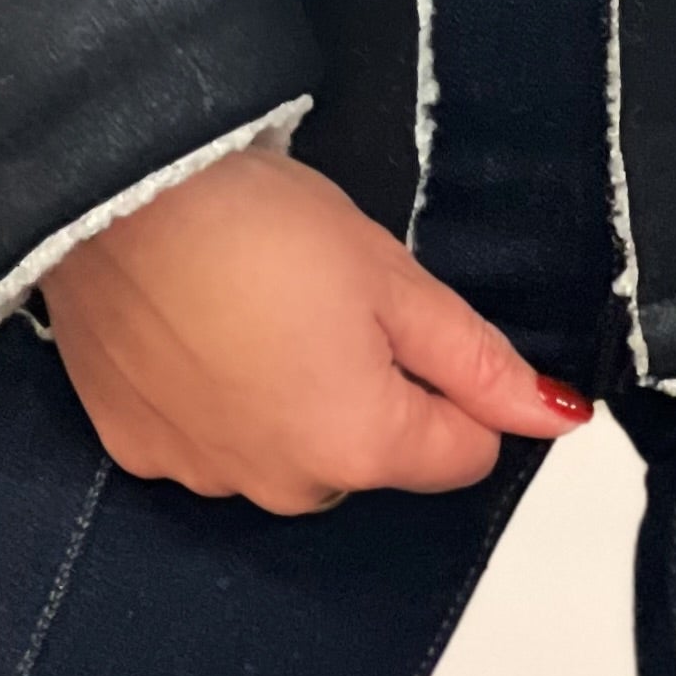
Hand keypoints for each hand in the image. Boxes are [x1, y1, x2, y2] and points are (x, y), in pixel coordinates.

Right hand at [43, 143, 591, 513]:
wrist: (118, 189)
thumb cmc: (259, 221)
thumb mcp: (393, 277)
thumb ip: (477, 361)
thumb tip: (557, 416)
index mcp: (358, 445)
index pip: (460, 454)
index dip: (456, 385)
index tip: (411, 320)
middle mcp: (282, 486)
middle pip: (367, 456)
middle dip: (365, 390)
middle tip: (324, 299)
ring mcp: (201, 475)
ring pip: (284, 452)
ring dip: (285, 399)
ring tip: (252, 306)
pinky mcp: (138, 449)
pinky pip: (207, 443)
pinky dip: (213, 400)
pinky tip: (196, 329)